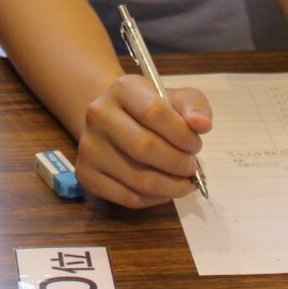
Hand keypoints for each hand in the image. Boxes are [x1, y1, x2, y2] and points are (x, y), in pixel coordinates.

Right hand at [75, 74, 212, 207]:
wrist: (117, 122)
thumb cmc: (153, 111)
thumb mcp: (178, 99)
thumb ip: (196, 108)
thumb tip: (201, 125)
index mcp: (122, 89)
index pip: (154, 112)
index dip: (182, 135)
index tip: (195, 144)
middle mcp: (98, 114)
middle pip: (143, 147)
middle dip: (178, 163)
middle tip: (191, 167)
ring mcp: (88, 146)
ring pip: (138, 179)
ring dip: (171, 186)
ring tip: (183, 181)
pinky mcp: (86, 174)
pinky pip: (128, 198)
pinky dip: (154, 199)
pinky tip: (164, 189)